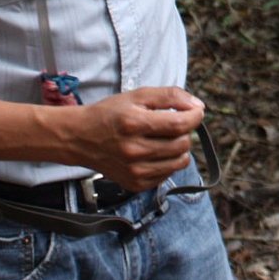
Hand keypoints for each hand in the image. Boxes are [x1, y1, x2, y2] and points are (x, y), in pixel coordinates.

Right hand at [75, 86, 204, 190]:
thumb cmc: (111, 113)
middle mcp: (134, 151)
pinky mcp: (135, 184)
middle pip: (182, 144)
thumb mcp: (138, 95)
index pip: (180, 124)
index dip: (195, 115)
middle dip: (186, 131)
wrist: (80, 138)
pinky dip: (169, 162)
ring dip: (180, 148)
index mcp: (134, 124)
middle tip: (175, 123)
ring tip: (167, 138)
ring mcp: (134, 171)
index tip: (196, 110)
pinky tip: (156, 151)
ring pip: (179, 162)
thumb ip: (170, 96)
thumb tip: (198, 106)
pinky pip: (168, 174)